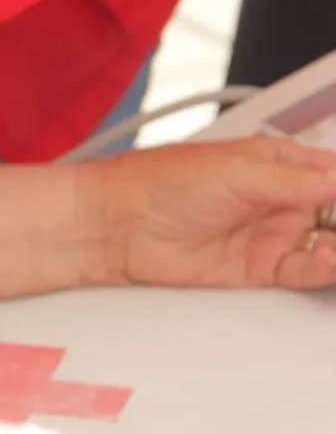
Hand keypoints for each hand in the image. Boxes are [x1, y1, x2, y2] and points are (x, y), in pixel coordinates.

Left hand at [87, 136, 335, 290]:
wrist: (120, 223)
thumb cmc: (163, 182)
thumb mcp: (237, 171)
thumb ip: (294, 181)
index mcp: (279, 162)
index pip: (335, 173)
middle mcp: (280, 198)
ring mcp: (271, 233)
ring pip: (329, 244)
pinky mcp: (258, 268)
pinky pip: (304, 271)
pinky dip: (323, 269)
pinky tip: (328, 261)